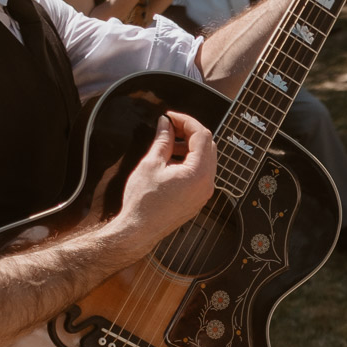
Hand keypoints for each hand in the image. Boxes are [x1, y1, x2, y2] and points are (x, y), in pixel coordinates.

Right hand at [109, 112, 216, 259]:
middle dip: (189, 132)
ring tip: (168, 144)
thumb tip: (165, 123)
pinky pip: (201, 173)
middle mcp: (207, 183)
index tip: (170, 116)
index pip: (202, 135)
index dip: (186, 120)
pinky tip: (171, 160)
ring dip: (190, 147)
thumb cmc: (143, 201)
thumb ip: (163, 139)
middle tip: (170, 127)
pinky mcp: (198, 199)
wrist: (139, 231)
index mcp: (199, 173)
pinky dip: (190, 161)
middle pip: (208, 146)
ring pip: (206, 159)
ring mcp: (204, 193)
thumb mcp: (151, 163)